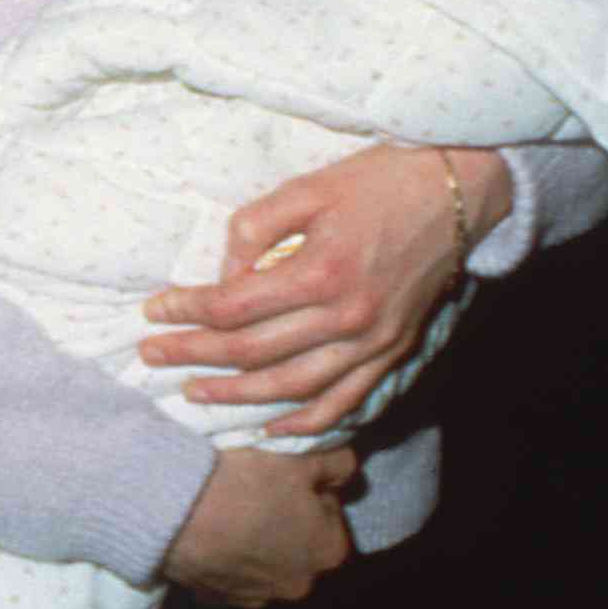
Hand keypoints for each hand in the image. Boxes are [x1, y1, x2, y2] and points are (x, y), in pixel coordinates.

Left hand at [139, 143, 508, 436]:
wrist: (456, 192)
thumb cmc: (376, 182)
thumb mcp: (305, 188)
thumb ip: (253, 228)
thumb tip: (223, 273)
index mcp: (318, 272)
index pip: (232, 306)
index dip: (186, 310)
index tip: (153, 309)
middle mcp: (346, 317)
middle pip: (252, 351)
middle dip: (194, 356)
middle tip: (151, 355)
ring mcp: (374, 341)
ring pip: (293, 386)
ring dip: (238, 396)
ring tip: (194, 393)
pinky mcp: (394, 351)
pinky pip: (346, 400)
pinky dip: (307, 420)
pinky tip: (272, 426)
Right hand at [160, 444, 355, 605]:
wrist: (174, 509)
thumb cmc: (246, 481)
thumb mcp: (300, 457)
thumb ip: (336, 462)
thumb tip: (344, 469)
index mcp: (329, 550)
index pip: (329, 513)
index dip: (307, 489)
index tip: (281, 473)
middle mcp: (300, 583)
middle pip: (296, 542)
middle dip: (282, 520)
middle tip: (254, 489)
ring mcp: (255, 596)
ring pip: (261, 560)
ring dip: (251, 540)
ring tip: (225, 509)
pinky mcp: (216, 598)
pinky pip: (226, 572)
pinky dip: (221, 555)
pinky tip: (205, 531)